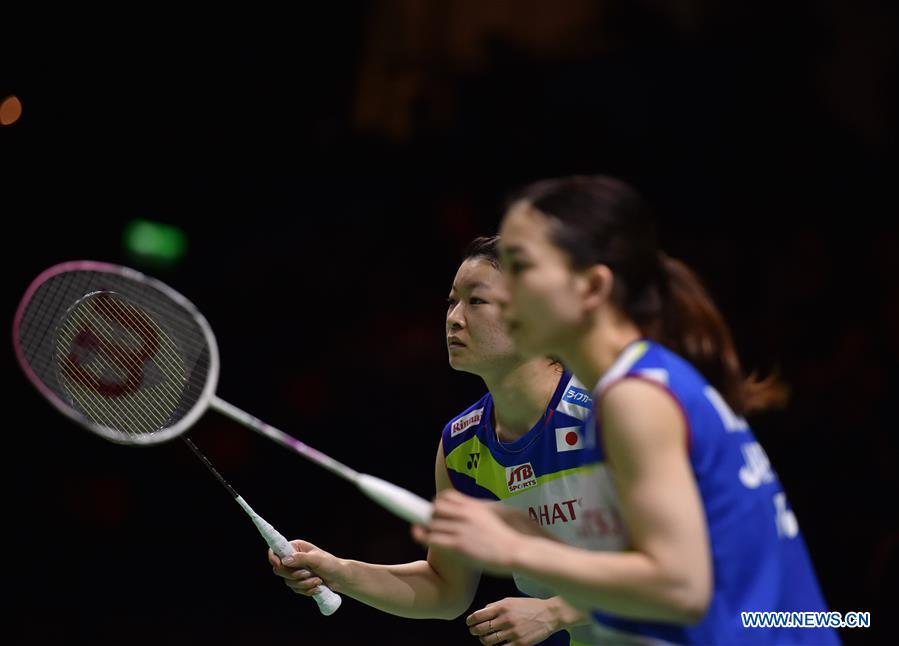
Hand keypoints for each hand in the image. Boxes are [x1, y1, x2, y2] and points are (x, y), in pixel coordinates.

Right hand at [268, 539, 345, 595]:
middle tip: (307, 574)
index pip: (276, 550)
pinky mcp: (298, 582)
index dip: (273, 558)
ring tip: (317, 581)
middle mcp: (293, 558)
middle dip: (294, 575)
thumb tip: (285, 560)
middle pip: (279, 569)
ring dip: (303, 584)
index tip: (278, 564)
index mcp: (296, 547)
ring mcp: (295, 571)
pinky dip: (306, 590)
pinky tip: (316, 587)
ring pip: (288, 581)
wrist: (340, 578)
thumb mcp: (316, 559)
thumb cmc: (331, 564)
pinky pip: (295, 589)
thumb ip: (301, 558)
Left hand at [411, 490, 527, 574]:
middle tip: (431, 523)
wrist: (516, 550)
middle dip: (431, 515)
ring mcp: (460, 529)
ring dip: (428, 528)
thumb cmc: (509, 535)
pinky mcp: (458, 545)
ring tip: (425, 533)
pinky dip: (425, 538)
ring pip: (431, 524)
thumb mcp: (495, 512)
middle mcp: (465, 514)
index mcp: (474, 506)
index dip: (438, 503)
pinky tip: (424, 540)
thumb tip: (469, 506)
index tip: (437, 510)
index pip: (446, 496)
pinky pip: (433, 539)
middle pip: (436, 508)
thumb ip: (478, 508)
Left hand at [466, 597, 563, 645]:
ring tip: (485, 638)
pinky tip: (497, 644)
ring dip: (484, 640)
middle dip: (475, 631)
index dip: (471, 621)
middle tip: (475, 631)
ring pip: (489, 641)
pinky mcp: (519, 643)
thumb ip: (496, 605)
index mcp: (502, 607)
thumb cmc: (529, 606)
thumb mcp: (511, 600)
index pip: (479, 616)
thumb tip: (482, 611)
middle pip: (481, 629)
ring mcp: (512, 632)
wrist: (550, 614)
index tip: (469, 623)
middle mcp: (506, 619)